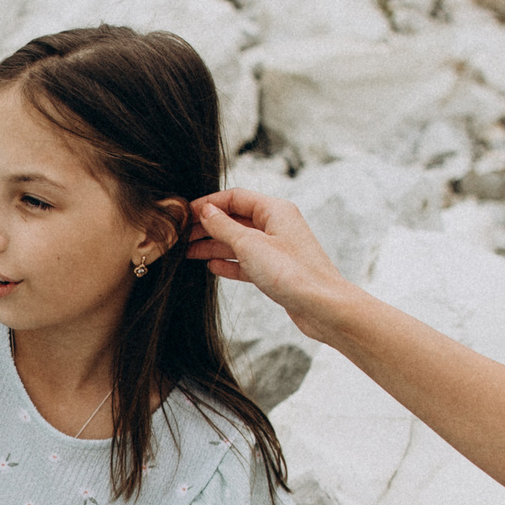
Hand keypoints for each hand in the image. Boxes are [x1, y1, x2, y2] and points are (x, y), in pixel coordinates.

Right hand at [188, 189, 360, 343]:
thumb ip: (224, 227)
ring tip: (188, 252)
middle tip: (181, 235)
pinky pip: (247, 261)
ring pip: (238, 241)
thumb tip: (205, 211)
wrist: (322, 307)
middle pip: (235, 219)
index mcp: (275, 210)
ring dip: (213, 245)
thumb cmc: (292, 273)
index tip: (185, 214)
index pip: (235, 197)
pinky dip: (229, 263)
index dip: (208, 204)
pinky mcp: (276, 270)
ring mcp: (276, 248)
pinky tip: (213, 266)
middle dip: (208, 226)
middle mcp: (277, 226)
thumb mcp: (250, 245)